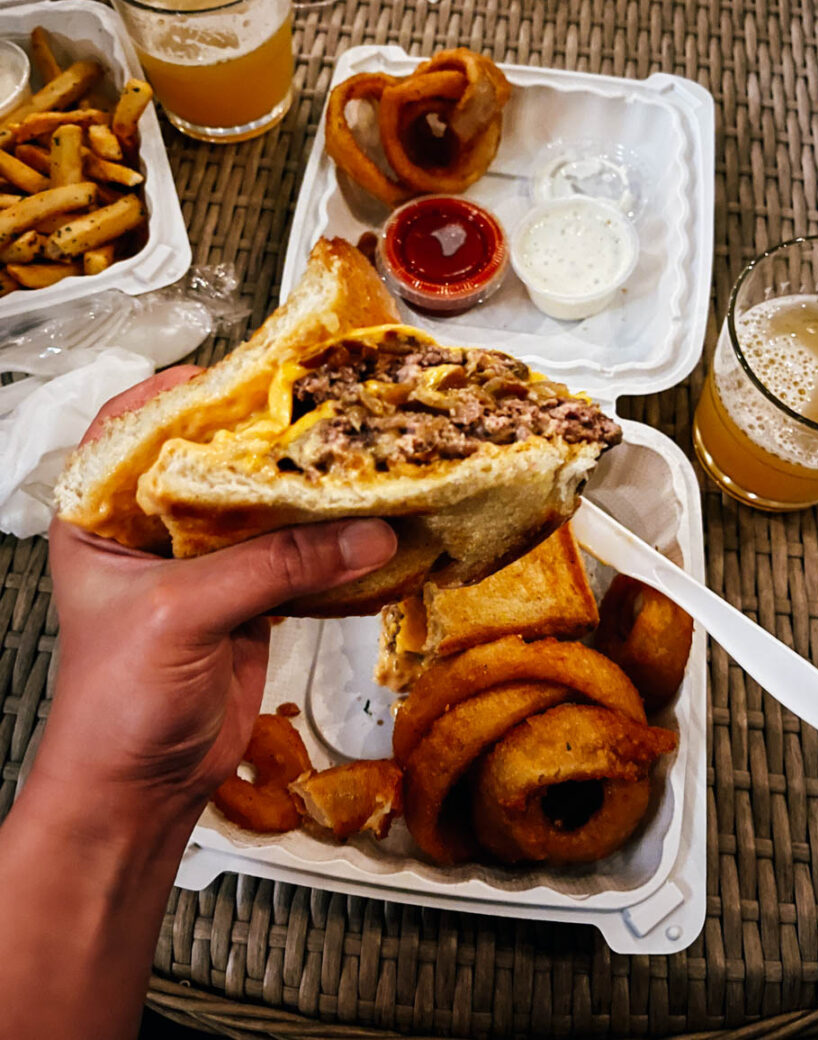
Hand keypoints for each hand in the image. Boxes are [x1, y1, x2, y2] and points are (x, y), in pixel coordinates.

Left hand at [40, 367, 396, 819]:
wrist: (138, 790)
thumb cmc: (116, 701)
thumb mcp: (182, 614)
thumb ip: (273, 566)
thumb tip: (367, 534)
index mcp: (101, 516)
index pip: (133, 426)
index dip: (183, 392)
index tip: (245, 374)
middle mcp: (153, 530)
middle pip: (212, 462)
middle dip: (267, 440)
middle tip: (324, 411)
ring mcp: (204, 564)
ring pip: (262, 509)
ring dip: (309, 494)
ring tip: (360, 462)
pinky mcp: (248, 599)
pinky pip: (297, 559)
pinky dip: (333, 547)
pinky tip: (370, 531)